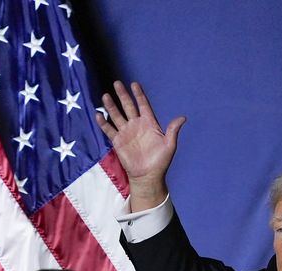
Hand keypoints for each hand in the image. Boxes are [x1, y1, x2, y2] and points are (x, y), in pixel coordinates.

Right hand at [95, 81, 185, 210]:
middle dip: (123, 95)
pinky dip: (103, 123)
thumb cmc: (160, 161)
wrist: (148, 176)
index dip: (139, 95)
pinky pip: (109, 130)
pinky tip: (98, 114)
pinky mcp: (118, 141)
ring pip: (116, 115)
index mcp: (149, 123)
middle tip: (117, 83)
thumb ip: (173, 130)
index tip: (134, 84)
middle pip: (128, 106)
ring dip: (111, 106)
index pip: (143, 105)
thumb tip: (183, 118)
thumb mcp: (169, 145)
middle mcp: (136, 125)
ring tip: (105, 96)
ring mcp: (126, 132)